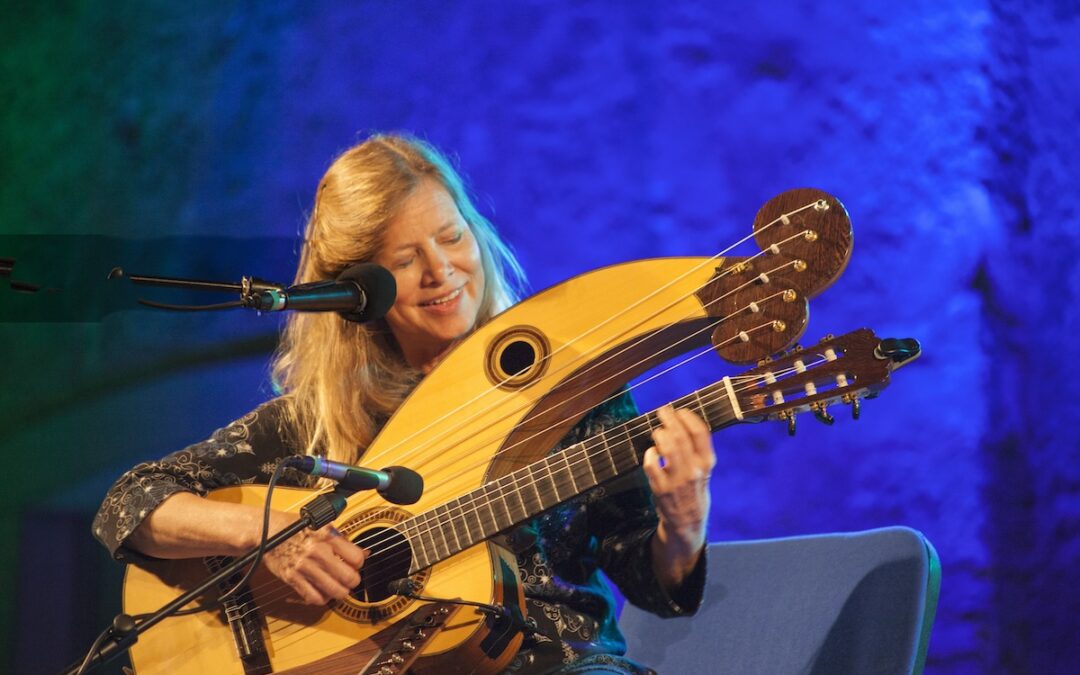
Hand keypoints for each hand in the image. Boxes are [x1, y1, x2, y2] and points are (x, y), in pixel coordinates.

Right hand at [262, 512, 365, 604]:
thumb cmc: (294, 527)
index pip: (357, 558)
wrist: (266, 531)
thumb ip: (342, 540)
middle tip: (349, 578)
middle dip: (353, 580)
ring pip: (335, 591)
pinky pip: (314, 597)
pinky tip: (323, 591)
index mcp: (327, 536)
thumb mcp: (321, 525)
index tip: (355, 564)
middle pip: (349, 577)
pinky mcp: (292, 578)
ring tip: (339, 587)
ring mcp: (304, 566)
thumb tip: (364, 553)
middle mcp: (317, 552)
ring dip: (340, 592)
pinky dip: (322, 598)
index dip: (359, 563)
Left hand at [642, 406, 714, 562]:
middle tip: (662, 411)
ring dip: (659, 434)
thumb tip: (681, 422)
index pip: (700, 433)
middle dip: (669, 418)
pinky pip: (651, 463)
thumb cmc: (694, 491)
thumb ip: (697, 450)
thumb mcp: (704, 471)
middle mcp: (694, 470)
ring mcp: (676, 480)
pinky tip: (652, 453)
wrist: (687, 523)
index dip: (688, 417)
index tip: (680, 411)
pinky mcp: (661, 488)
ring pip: (666, 447)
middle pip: (680, 436)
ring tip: (658, 432)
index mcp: (707, 463)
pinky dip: (650, 454)